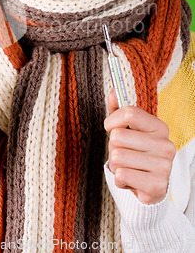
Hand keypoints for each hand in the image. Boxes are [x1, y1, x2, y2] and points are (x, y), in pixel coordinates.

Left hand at [104, 90, 175, 204]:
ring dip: (116, 165)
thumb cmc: (135, 153)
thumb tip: (113, 91)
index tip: (111, 128)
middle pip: (118, 136)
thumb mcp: (128, 130)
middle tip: (124, 154)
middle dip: (113, 148)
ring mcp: (164, 166)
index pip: (129, 113)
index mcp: (159, 127)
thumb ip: (119, 109)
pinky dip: (120, 179)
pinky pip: (121, 175)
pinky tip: (131, 180)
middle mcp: (166, 145)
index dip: (112, 121)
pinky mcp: (157, 186)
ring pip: (117, 157)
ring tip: (128, 167)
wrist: (150, 187)